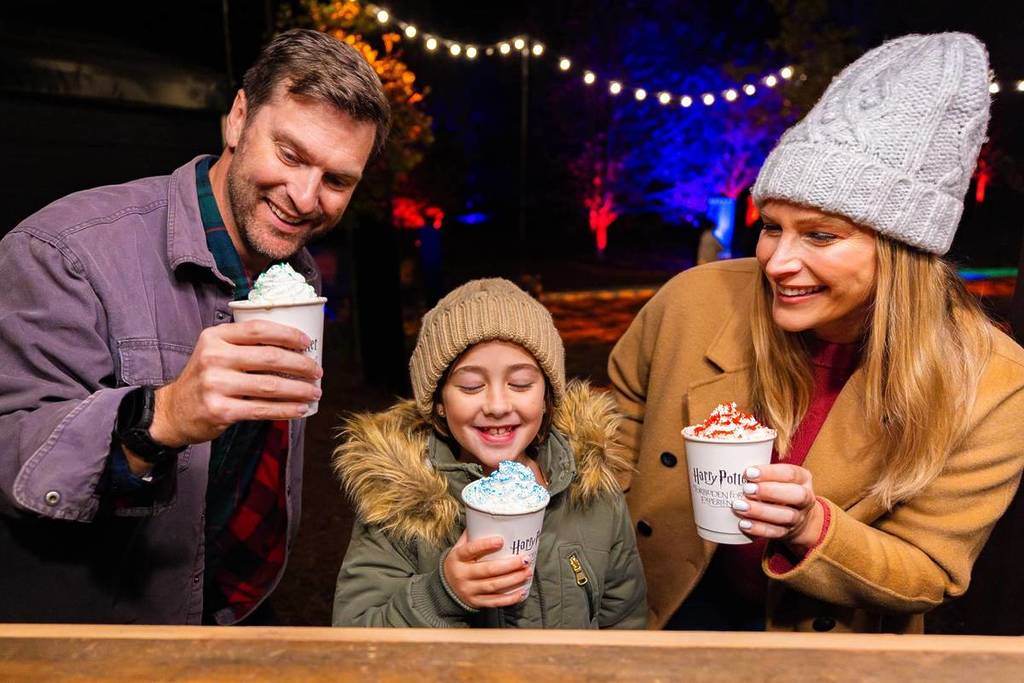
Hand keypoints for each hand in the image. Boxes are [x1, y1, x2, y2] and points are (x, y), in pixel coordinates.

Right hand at [147, 320, 321, 446]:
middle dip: (300, 365)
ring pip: (270, 386)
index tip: (307, 343)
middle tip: (317, 371)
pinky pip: (262, 409)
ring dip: (299, 390)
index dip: (287, 334)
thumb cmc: (204, 378)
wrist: (172, 411)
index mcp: (215, 337)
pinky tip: (300, 409)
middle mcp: (214, 357)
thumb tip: (293, 347)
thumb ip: (244, 345)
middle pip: (269, 357)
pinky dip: (286, 410)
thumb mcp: (215, 351)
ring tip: (314, 391)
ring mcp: (215, 385)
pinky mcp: (220, 410)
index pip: (258, 330)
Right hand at [442, 531, 532, 608]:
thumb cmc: (459, 563)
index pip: (470, 550)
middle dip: (508, 565)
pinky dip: (510, 598)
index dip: (485, 545)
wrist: (445, 588)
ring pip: (493, 586)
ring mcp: (469, 590)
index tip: (501, 540)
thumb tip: (488, 516)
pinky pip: (494, 601)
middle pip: (487, 570)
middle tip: (524, 559)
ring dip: (513, 580)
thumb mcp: (459, 548)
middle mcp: (462, 575)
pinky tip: (522, 592)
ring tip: (527, 572)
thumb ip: (472, 535)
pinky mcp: (476, 602)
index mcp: (457, 558)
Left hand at [731, 463, 824, 551]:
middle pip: (795, 495)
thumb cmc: (780, 488)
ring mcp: (798, 517)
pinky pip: (775, 532)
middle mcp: (805, 498)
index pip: (791, 473)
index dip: (770, 473)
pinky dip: (758, 529)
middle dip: (769, 491)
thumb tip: (730, 464)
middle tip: (746, 489)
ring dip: (760, 511)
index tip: (748, 472)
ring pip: (785, 516)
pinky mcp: (788, 532)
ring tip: (739, 506)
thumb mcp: (778, 476)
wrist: (797, 518)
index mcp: (803, 479)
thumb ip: (762, 472)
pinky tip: (743, 523)